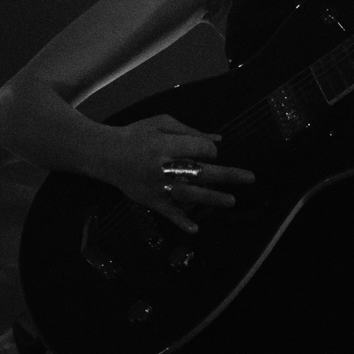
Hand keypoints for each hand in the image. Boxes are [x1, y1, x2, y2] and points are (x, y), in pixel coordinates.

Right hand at [102, 114, 254, 234]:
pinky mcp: (150, 199)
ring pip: (189, 194)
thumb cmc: (135, 135)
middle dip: (227, 175)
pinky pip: (167, 212)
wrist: (104, 154)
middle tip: (249, 178)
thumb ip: (190, 132)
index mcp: (166, 145)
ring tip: (231, 201)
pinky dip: (180, 222)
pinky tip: (195, 229)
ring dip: (212, 198)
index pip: (199, 149)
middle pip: (201, 172)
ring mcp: (157, 185)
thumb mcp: (160, 124)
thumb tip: (218, 140)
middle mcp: (163, 166)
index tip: (211, 152)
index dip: (210, 150)